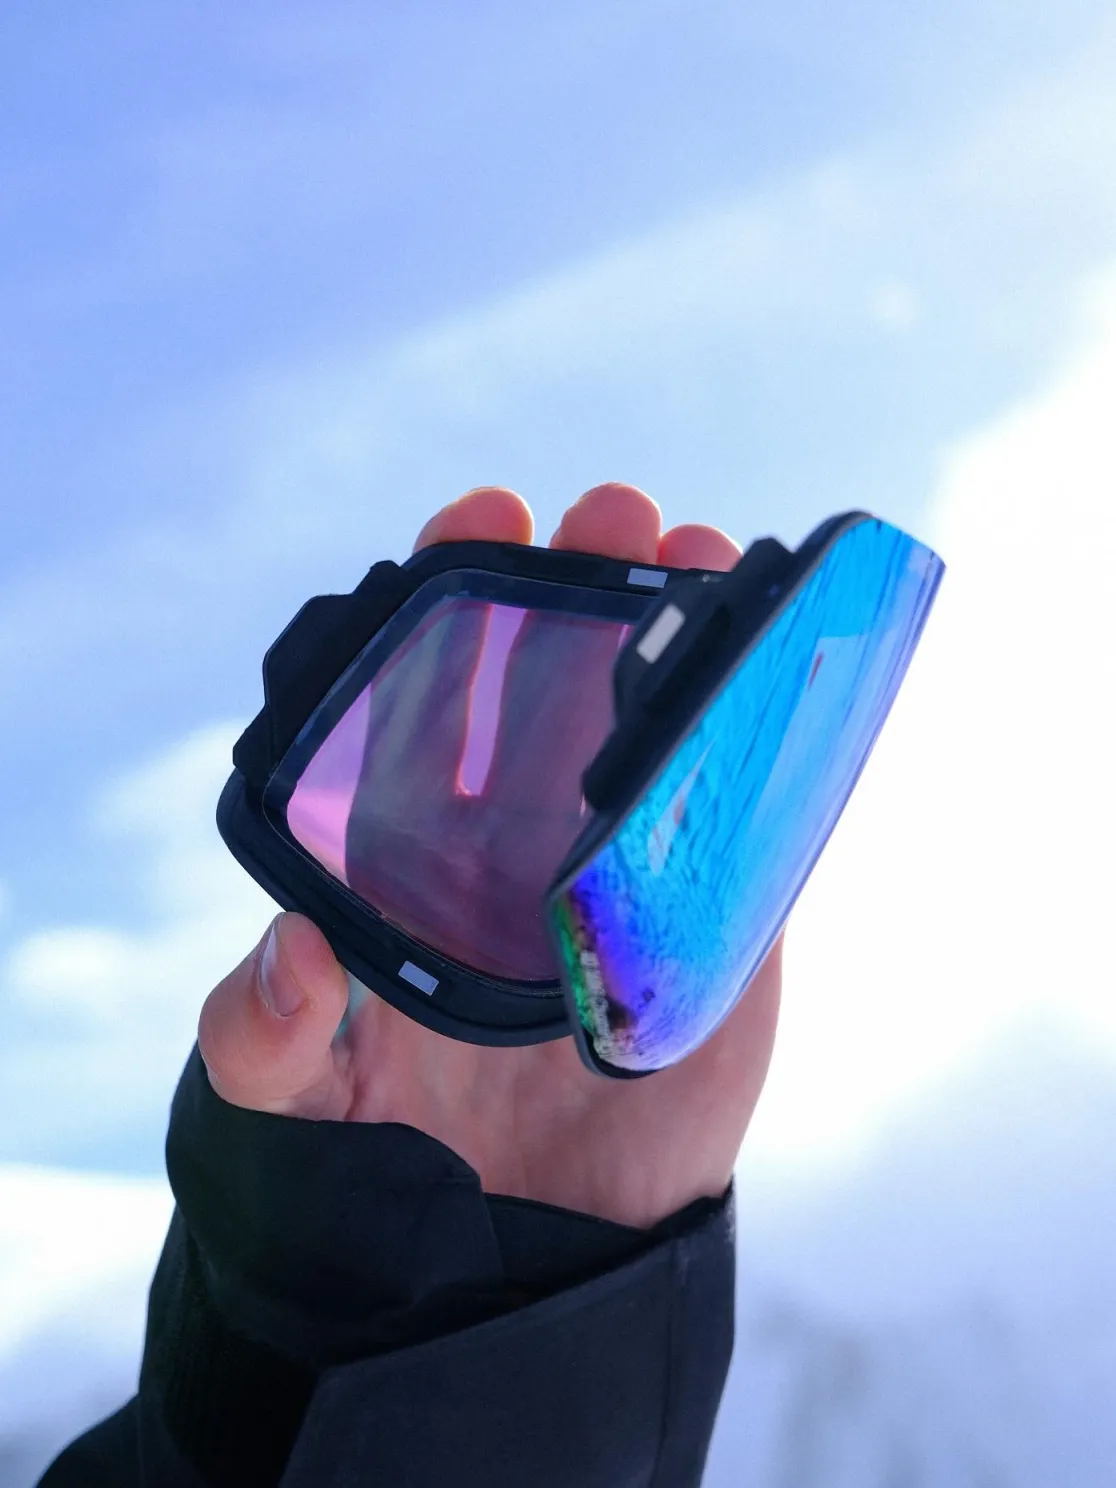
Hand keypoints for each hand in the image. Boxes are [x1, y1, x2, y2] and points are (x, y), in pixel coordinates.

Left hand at [199, 483, 781, 1228]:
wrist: (534, 1255)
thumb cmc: (392, 1168)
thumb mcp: (291, 1106)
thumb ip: (259, 1036)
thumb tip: (292, 948)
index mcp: (424, 842)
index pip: (438, 689)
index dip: (458, 594)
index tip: (484, 520)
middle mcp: (526, 834)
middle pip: (561, 678)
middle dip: (587, 582)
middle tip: (613, 518)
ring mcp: (626, 867)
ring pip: (660, 725)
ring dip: (688, 633)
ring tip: (701, 558)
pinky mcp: (713, 919)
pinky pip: (744, 818)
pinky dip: (762, 743)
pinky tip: (780, 672)